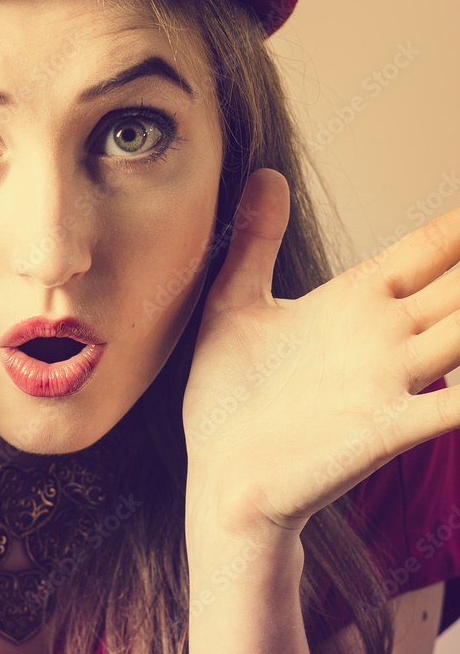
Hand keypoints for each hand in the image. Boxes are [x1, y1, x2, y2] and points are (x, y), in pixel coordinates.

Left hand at [183, 169, 459, 534]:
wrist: (217, 478)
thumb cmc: (227, 400)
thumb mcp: (234, 306)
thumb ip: (254, 243)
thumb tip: (265, 174)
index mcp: (359, 302)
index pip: (433, 248)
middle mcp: (388, 336)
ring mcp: (393, 381)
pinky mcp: (388, 428)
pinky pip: (458, 404)